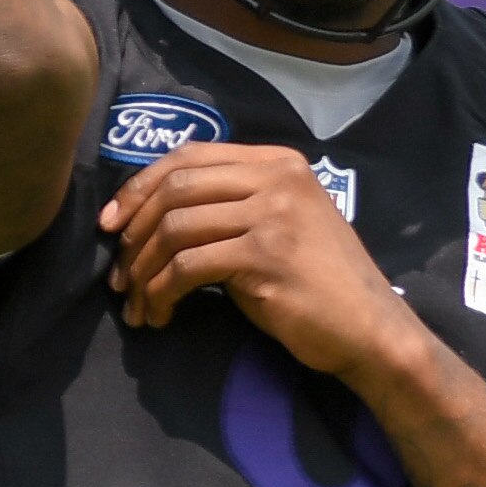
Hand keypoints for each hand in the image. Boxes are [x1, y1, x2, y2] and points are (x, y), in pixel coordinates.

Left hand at [100, 142, 427, 384]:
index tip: (113, 224)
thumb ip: (231, 209)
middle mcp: (276, 177)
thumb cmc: (320, 287)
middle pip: (176, 187)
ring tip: (137, 304)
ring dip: (144, 270)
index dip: (140, 187)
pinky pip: (189, 266)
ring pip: (176, 227)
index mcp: (277, 162)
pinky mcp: (265, 254)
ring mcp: (272, 213)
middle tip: (119, 274)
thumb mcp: (279, 228)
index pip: (189, 156)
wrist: (371, 330)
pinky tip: (161, 314)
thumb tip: (155, 220)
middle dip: (134, 232)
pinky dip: (162, 292)